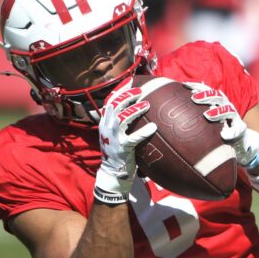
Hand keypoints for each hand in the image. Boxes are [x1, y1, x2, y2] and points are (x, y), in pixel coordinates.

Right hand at [94, 84, 156, 204]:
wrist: (113, 174)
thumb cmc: (118, 152)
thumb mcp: (114, 135)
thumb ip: (120, 123)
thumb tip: (133, 109)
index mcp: (104, 124)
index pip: (109, 102)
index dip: (119, 91)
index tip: (130, 83)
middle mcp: (107, 128)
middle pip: (115, 105)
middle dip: (127, 96)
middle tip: (140, 92)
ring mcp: (113, 138)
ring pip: (123, 118)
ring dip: (135, 109)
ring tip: (147, 105)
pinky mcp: (122, 148)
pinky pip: (134, 138)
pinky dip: (144, 131)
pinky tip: (154, 127)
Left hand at [184, 82, 258, 172]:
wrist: (241, 143)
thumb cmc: (219, 131)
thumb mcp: (207, 122)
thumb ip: (196, 113)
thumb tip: (176, 105)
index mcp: (218, 103)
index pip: (208, 91)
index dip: (198, 86)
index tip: (185, 85)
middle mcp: (227, 108)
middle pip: (218, 97)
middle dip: (206, 96)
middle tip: (194, 97)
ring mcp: (234, 118)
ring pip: (228, 110)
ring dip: (217, 111)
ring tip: (207, 114)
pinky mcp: (241, 130)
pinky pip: (238, 130)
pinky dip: (231, 132)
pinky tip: (224, 135)